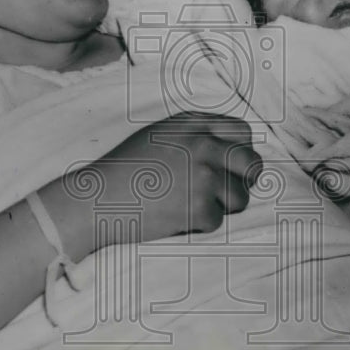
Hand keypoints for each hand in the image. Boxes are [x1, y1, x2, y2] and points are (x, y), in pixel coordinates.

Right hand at [80, 112, 261, 244]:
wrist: (96, 199)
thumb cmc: (124, 170)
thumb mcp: (159, 135)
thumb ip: (196, 136)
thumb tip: (235, 151)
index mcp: (193, 123)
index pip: (243, 132)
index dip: (242, 153)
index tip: (232, 167)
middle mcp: (204, 144)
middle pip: (252, 165)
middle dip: (243, 182)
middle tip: (224, 193)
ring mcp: (204, 175)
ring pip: (240, 198)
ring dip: (220, 207)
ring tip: (188, 205)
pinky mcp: (200, 206)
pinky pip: (217, 222)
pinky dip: (198, 225)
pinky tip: (173, 217)